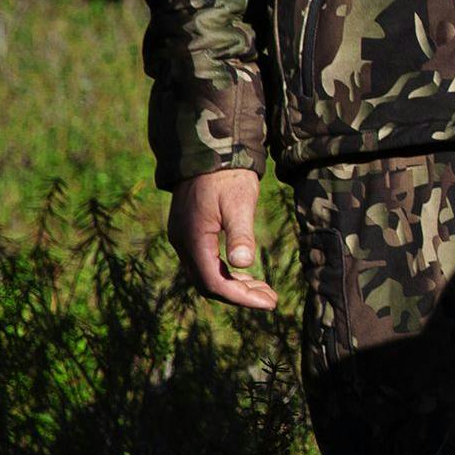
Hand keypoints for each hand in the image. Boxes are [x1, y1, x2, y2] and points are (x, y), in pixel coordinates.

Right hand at [169, 169, 278, 311]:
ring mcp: (185, 238)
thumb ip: (240, 233)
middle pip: (209, 284)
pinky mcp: (191, 232)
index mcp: (193, 239)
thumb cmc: (227, 176)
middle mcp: (184, 243)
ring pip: (208, 274)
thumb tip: (242, 263)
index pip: (214, 283)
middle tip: (271, 300)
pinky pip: (207, 262)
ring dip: (235, 286)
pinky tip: (248, 275)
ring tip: (266, 291)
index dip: (240, 298)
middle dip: (240, 296)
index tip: (268, 303)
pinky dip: (228, 272)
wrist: (209, 151)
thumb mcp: (239, 202)